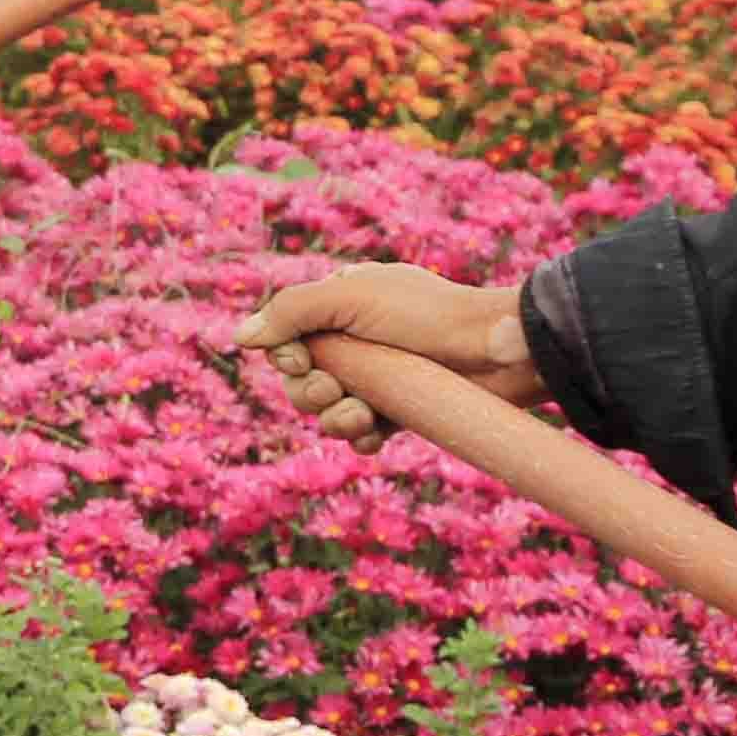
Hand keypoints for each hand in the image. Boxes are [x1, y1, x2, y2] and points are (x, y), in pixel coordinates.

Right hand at [241, 263, 547, 442]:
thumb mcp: (351, 297)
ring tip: (363, 412)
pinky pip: (361, 436)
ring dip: (336, 417)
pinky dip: (362, 438)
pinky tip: (375, 432)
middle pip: (300, 379)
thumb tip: (240, 338)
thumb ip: (290, 313)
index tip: (304, 357)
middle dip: (310, 390)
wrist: (495, 351)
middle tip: (336, 386)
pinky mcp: (400, 412)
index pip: (287, 339)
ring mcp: (378, 378)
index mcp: (340, 304)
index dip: (287, 356)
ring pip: (327, 412)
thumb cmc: (426, 314)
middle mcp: (355, 341)